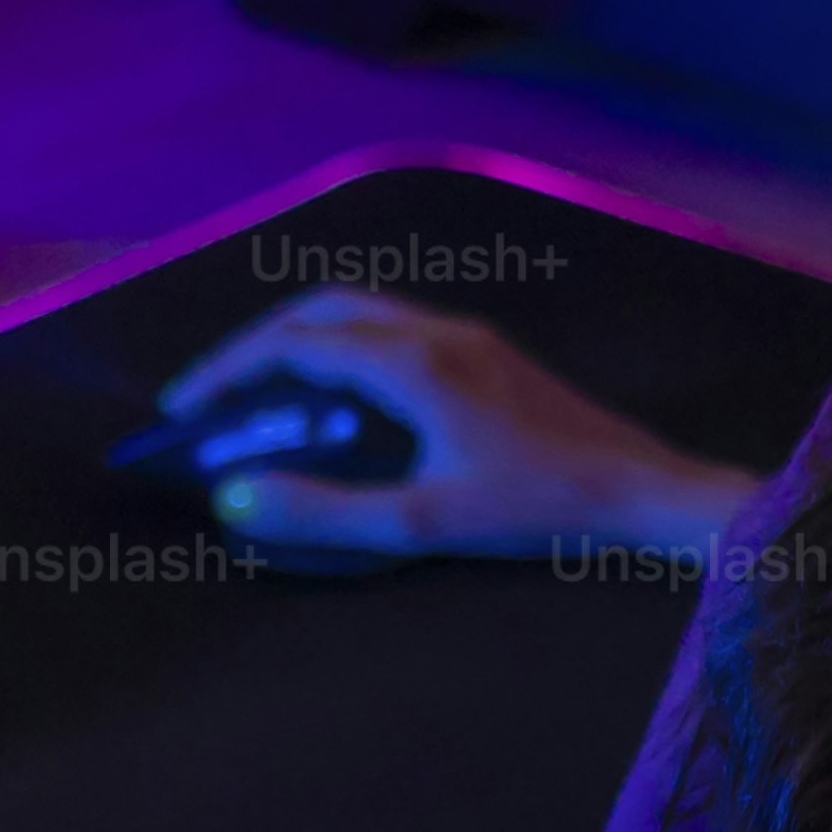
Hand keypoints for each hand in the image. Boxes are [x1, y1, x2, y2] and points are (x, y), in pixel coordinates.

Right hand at [160, 287, 754, 566]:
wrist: (647, 494)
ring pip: (362, 312)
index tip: (184, 410)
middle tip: (217, 395)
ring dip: (305, 341)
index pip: (293, 346)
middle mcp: (435, 332)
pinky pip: (394, 329)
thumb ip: (324, 510)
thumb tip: (235, 498)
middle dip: (258, 345)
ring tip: (270, 396)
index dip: (228, 372)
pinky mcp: (490, 355)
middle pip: (321, 308)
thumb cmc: (539, 511)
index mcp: (411, 362)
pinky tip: (347, 404)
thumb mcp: (424, 523)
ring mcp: (468, 337)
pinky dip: (346, 350)